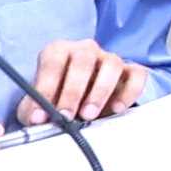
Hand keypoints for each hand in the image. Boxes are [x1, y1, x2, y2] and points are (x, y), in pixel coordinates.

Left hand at [27, 40, 148, 125]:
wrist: (82, 98)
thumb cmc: (59, 96)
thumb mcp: (40, 103)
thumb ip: (33, 109)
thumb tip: (34, 120)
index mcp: (59, 51)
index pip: (52, 63)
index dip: (46, 89)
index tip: (40, 115)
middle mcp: (85, 50)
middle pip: (83, 60)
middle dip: (73, 91)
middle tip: (66, 116)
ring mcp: (110, 59)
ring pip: (112, 64)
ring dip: (100, 91)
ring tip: (89, 115)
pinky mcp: (130, 71)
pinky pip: (136, 76)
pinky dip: (129, 92)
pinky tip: (117, 108)